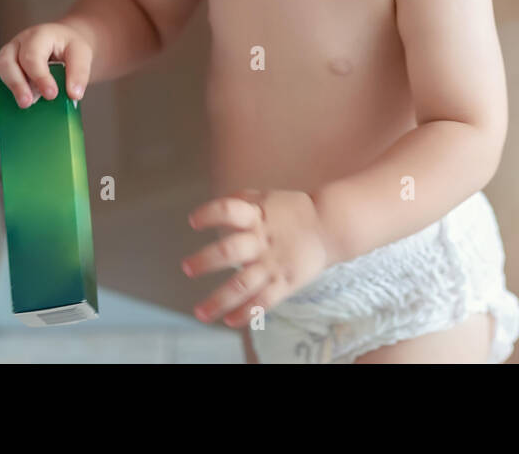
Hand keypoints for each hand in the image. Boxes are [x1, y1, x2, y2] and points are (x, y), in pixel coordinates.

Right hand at [0, 22, 93, 120]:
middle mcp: (17, 45)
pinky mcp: (0, 70)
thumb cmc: (69, 47)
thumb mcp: (81, 53)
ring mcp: (6, 57)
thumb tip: (74, 94)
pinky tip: (0, 118)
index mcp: (37, 37)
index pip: (32, 56)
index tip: (51, 95)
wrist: (62, 42)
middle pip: (6, 63)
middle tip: (27, 104)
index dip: (40, 77)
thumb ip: (79, 72)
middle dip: (15, 85)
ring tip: (5, 116)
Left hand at [183, 188, 334, 326]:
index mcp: (257, 216)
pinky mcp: (285, 282)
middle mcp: (262, 240)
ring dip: (218, 300)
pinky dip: (246, 313)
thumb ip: (242, 200)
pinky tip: (229, 321)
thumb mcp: (268, 198)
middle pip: (230, 251)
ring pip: (242, 284)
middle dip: (205, 261)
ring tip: (200, 313)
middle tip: (186, 268)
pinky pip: (264, 301)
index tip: (193, 222)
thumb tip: (216, 205)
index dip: (209, 214)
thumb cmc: (294, 211)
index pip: (229, 211)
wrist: (331, 226)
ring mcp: (273, 264)